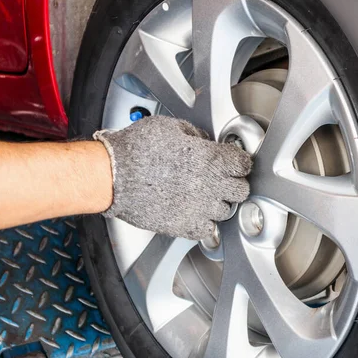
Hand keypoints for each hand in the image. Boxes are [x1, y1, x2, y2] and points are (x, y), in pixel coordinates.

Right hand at [94, 116, 251, 239]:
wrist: (114, 176)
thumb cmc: (136, 150)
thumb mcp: (170, 127)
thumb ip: (195, 135)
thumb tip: (203, 141)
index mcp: (211, 159)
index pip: (244, 164)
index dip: (239, 162)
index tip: (234, 163)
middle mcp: (210, 185)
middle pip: (241, 190)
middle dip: (233, 183)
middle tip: (222, 180)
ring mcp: (200, 208)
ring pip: (226, 211)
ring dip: (218, 203)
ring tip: (203, 196)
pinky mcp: (185, 226)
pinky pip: (208, 230)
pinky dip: (204, 223)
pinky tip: (194, 213)